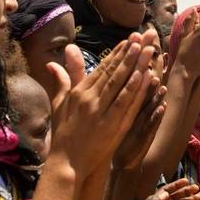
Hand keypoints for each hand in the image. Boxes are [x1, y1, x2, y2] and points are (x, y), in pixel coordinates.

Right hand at [47, 33, 157, 181]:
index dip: (117, 53)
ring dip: (136, 65)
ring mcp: (102, 112)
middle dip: (130, 52)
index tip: (128, 40)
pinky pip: (126, 103)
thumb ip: (62, 81)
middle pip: (114, 71)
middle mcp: (90, 99)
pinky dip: (136, 89)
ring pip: (122, 84)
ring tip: (147, 49)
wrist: (67, 163)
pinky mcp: (112, 126)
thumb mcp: (60, 104)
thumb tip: (52, 63)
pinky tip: (145, 76)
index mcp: (79, 92)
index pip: (102, 68)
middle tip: (143, 36)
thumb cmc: (64, 134)